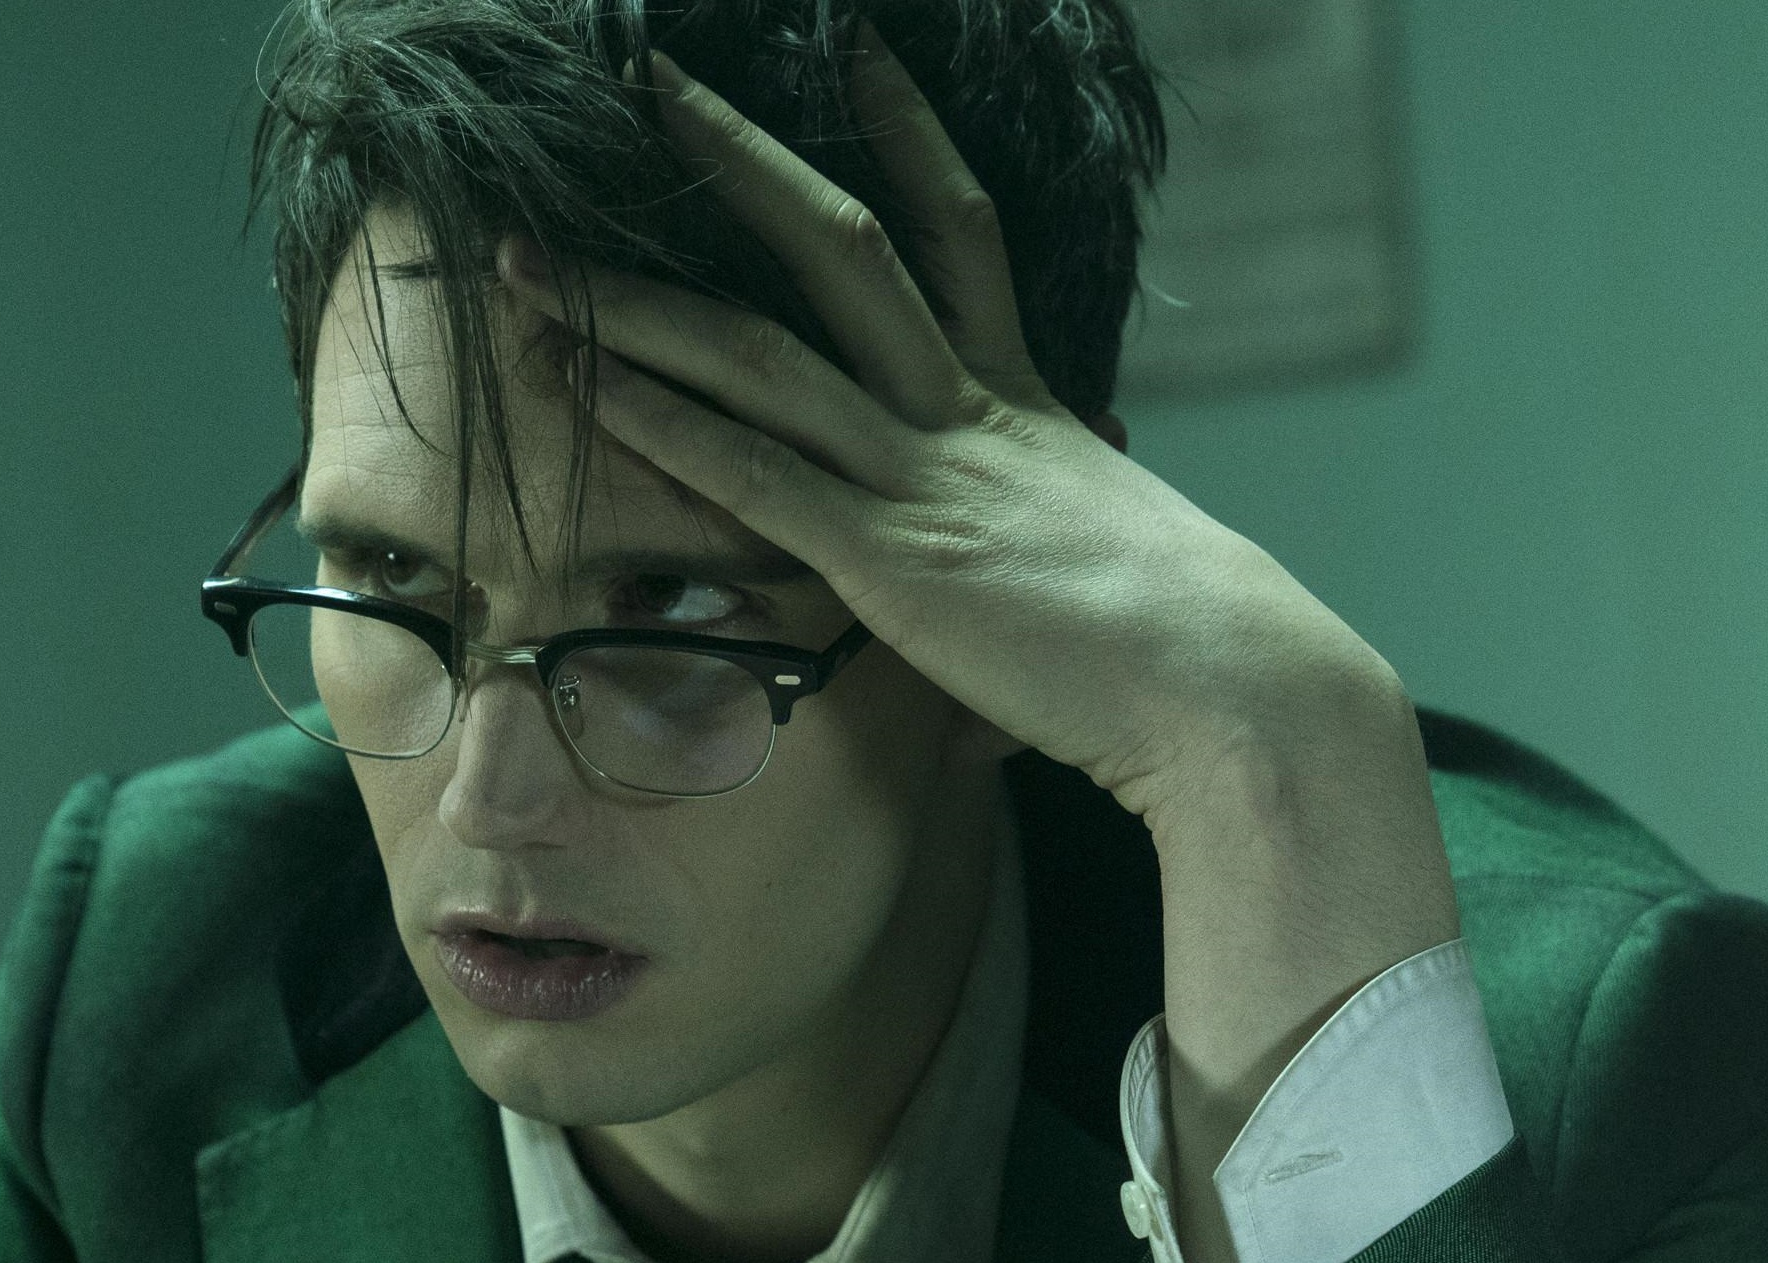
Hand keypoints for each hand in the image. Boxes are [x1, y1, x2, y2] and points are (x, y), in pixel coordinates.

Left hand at [507, 28, 1466, 1262]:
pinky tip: (580, 385)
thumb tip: (1055, 579)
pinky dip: (660, 423)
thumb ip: (1064, 543)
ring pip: (762, 353)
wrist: (1237, 693)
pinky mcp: (893, 564)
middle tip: (650, 77)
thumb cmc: (1198, 656)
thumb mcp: (1122, 563)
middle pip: (842, 248)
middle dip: (736, 157)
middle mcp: (970, 419)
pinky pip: (756, 474)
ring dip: (636, 301)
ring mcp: (926, 483)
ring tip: (530, 255)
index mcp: (1031, 409)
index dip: (908, 139)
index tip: (858, 54)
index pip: (965, 234)